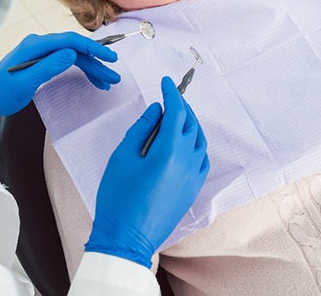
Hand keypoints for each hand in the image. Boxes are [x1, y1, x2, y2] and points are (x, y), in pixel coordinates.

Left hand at [0, 32, 119, 128]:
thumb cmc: (0, 92)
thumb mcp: (24, 82)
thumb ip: (48, 67)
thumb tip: (71, 54)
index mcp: (35, 46)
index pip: (70, 41)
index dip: (92, 48)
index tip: (109, 58)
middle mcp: (40, 45)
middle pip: (75, 49)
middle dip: (96, 62)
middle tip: (113, 76)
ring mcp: (42, 52)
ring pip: (74, 56)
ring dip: (91, 68)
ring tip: (107, 81)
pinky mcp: (43, 61)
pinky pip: (67, 62)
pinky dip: (81, 70)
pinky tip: (92, 79)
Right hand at [85, 76, 209, 267]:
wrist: (127, 239)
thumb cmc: (118, 197)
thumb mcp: (122, 157)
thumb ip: (141, 129)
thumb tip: (156, 110)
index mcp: (168, 151)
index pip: (176, 112)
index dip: (172, 93)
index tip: (167, 81)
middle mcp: (187, 161)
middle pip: (190, 123)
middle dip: (181, 106)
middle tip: (170, 96)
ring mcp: (193, 177)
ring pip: (200, 140)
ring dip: (190, 123)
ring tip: (176, 116)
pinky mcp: (194, 190)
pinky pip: (202, 158)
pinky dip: (196, 143)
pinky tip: (185, 142)